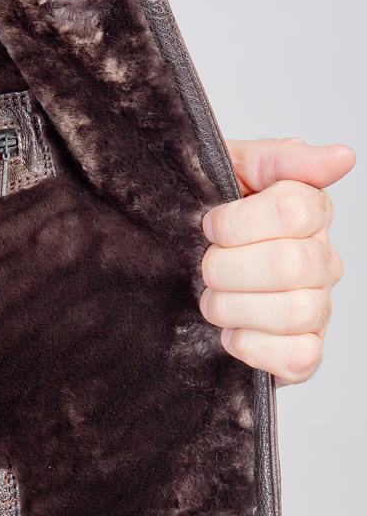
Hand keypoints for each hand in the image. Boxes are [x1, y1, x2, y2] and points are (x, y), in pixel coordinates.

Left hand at [199, 138, 353, 385]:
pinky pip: (298, 358)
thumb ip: (283, 158)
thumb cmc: (207, 224)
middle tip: (205, 269)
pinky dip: (254, 348)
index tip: (211, 227)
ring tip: (212, 302)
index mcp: (310, 214)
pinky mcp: (301, 355)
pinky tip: (231, 335)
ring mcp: (316, 310)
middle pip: (289, 264)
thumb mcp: (232, 171)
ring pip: (296, 312)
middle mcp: (322, 262)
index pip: (293, 210)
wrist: (174, 267)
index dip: (237, 222)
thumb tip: (342, 157)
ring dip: (234, 308)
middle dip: (227, 268)